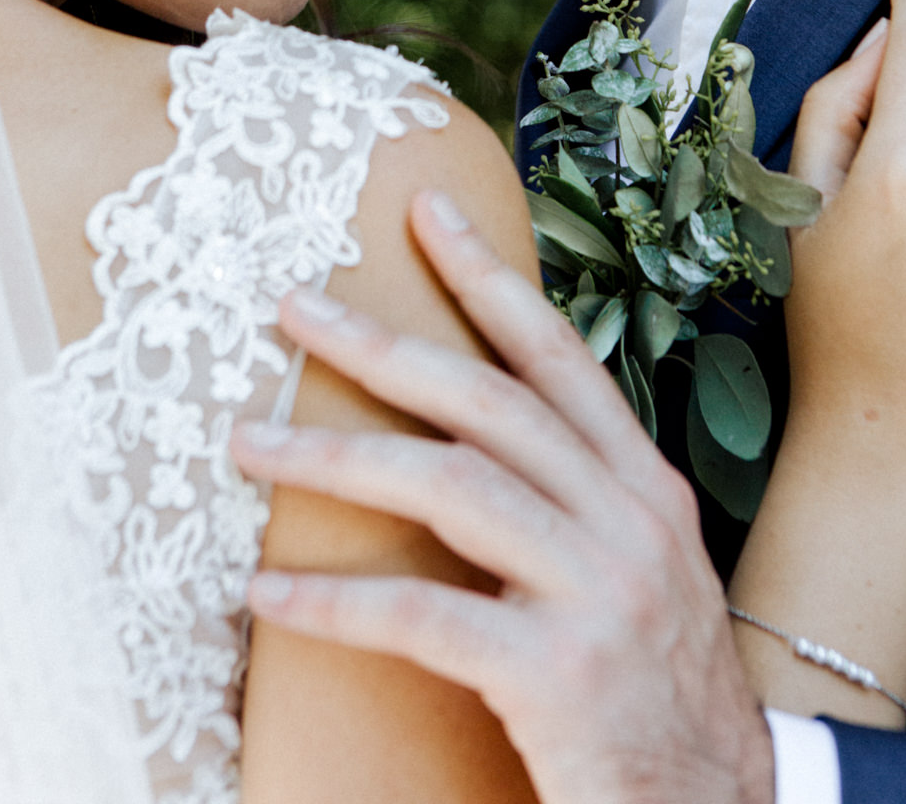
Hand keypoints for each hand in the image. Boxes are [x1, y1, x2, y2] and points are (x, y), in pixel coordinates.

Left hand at [231, 195, 774, 803]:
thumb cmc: (657, 696)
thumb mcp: (634, 574)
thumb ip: (567, 503)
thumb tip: (462, 440)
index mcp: (646, 488)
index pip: (557, 357)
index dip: (490, 276)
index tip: (428, 208)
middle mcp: (631, 520)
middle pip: (488, 401)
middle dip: (384, 343)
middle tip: (294, 303)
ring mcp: (601, 591)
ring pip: (451, 485)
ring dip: (337, 456)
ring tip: (248, 444)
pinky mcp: (561, 674)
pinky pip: (425, 614)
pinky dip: (337, 600)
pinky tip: (266, 592)